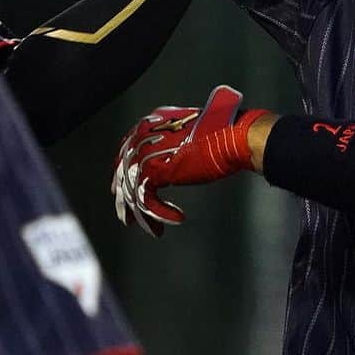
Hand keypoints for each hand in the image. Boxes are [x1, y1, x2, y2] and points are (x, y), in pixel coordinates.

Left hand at [112, 86, 266, 236]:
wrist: (233, 137)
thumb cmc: (221, 136)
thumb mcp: (188, 138)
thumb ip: (170, 148)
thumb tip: (160, 169)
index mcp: (150, 125)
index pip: (125, 152)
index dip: (120, 175)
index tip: (120, 192)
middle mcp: (143, 135)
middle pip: (123, 173)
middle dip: (124, 200)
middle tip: (128, 219)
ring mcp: (148, 152)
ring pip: (133, 190)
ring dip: (144, 215)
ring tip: (154, 229)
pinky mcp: (157, 170)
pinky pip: (147, 199)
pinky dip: (159, 214)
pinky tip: (175, 219)